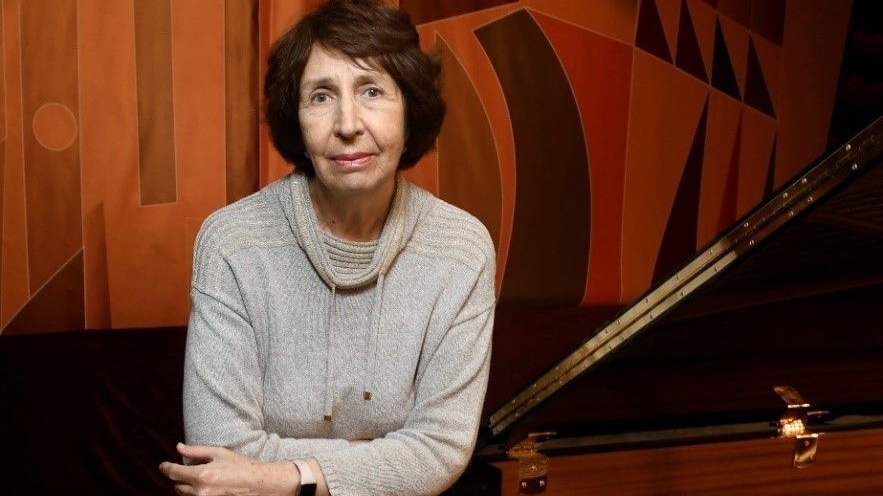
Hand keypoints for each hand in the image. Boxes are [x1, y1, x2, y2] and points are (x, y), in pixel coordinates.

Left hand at [159, 443, 296, 495]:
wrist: (259, 483)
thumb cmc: (242, 466)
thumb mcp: (219, 453)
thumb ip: (196, 451)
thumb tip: (178, 447)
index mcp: (201, 475)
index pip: (173, 473)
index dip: (165, 468)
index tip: (163, 465)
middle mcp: (200, 491)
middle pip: (177, 486)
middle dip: (179, 477)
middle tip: (189, 468)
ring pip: (185, 494)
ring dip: (187, 486)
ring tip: (201, 477)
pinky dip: (196, 492)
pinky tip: (207, 485)